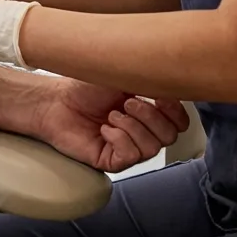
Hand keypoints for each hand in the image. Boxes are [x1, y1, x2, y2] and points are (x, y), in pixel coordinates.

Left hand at [36, 79, 190, 172]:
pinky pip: (130, 156)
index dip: (175, 111)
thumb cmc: (85, 87)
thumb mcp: (123, 75)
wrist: (55, 100)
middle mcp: (141, 132)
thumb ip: (149, 78)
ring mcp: (127, 148)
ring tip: (112, 115)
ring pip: (152, 148)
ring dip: (133, 127)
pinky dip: (119, 139)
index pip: (180, 122)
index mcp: (149, 112)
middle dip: (151, 117)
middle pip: (170, 136)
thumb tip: (172, 78)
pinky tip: (104, 129)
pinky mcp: (112, 160)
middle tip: (127, 103)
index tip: (159, 97)